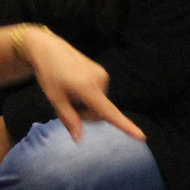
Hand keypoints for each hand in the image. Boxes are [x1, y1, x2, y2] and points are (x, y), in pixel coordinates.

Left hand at [20, 28, 143, 145]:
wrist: (48, 49)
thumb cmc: (49, 74)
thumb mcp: (55, 99)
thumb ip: (69, 120)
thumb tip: (80, 140)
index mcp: (88, 88)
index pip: (109, 112)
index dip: (125, 126)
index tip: (141, 136)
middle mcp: (100, 80)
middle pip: (99, 112)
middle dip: (85, 114)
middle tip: (66, 105)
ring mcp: (102, 75)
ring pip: (99, 104)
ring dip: (86, 105)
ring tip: (69, 93)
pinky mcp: (102, 72)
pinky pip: (98, 94)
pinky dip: (88, 97)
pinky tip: (75, 88)